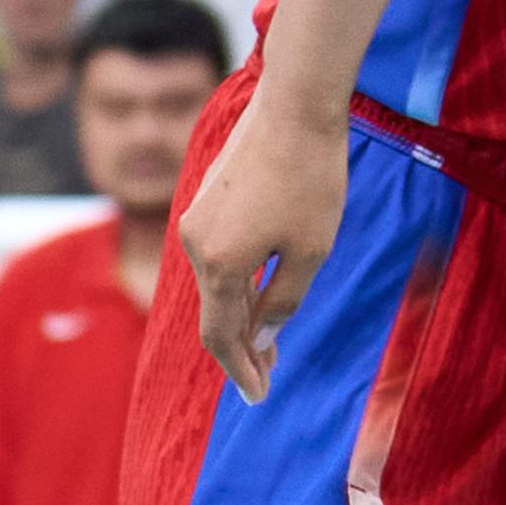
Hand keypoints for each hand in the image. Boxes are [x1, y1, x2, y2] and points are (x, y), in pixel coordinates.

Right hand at [179, 95, 346, 398]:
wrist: (294, 107)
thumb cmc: (311, 180)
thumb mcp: (311, 251)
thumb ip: (284, 299)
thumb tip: (264, 332)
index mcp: (218, 264)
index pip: (221, 335)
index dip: (240, 370)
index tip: (259, 397)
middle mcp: (194, 243)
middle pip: (214, 311)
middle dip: (242, 347)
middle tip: (269, 375)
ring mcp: (195, 218)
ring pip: (214, 281)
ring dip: (240, 312)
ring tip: (270, 336)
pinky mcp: (206, 198)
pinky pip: (215, 254)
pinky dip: (236, 280)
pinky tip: (259, 285)